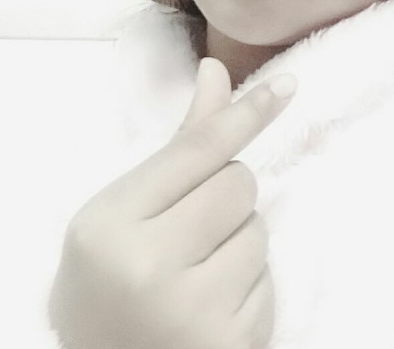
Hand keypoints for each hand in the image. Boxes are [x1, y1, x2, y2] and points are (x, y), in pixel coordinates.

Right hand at [49, 58, 296, 348]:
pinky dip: (248, 286)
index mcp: (108, 224)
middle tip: (189, 227)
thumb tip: (215, 71)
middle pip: (238, 184)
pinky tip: (209, 308)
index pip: (196, 150)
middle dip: (226, 194)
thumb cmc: (106, 283)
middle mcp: (147, 267)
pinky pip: (269, 281)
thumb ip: (178, 145)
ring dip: (239, 241)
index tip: (287, 85)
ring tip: (194, 274)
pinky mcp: (230, 346)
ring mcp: (192, 313)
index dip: (245, 112)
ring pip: (259, 230)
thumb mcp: (123, 212)